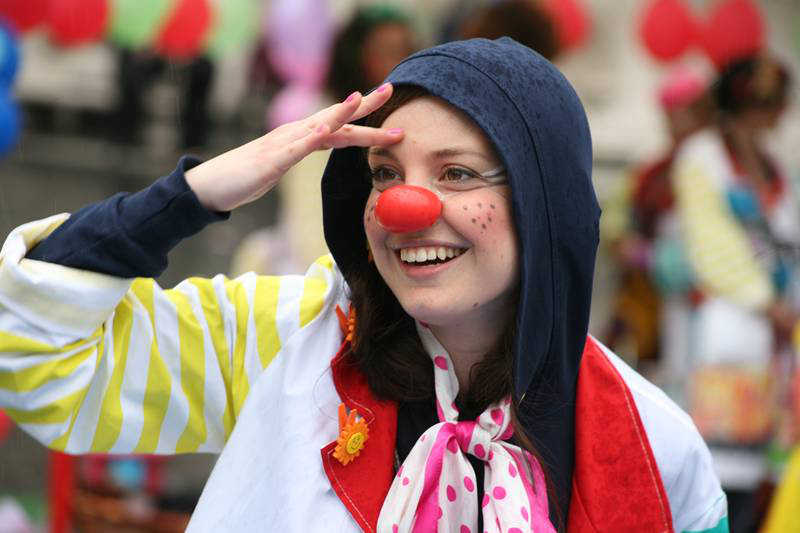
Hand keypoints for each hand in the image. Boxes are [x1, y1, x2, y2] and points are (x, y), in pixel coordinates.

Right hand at [185, 84, 402, 211]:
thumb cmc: (246, 177)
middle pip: (335, 117)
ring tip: (360, 98)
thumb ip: (301, 151)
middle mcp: (294, 134)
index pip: (339, 123)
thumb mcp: (282, 163)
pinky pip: (293, 149)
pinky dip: (309, 139)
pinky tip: (323, 131)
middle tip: (390, 89)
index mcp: (300, 137)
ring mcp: (282, 146)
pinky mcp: (270, 161)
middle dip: (364, 105)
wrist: (210, 186)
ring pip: (316, 126)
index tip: (388, 100)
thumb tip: (319, 144)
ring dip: (339, 113)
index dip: (364, 112)